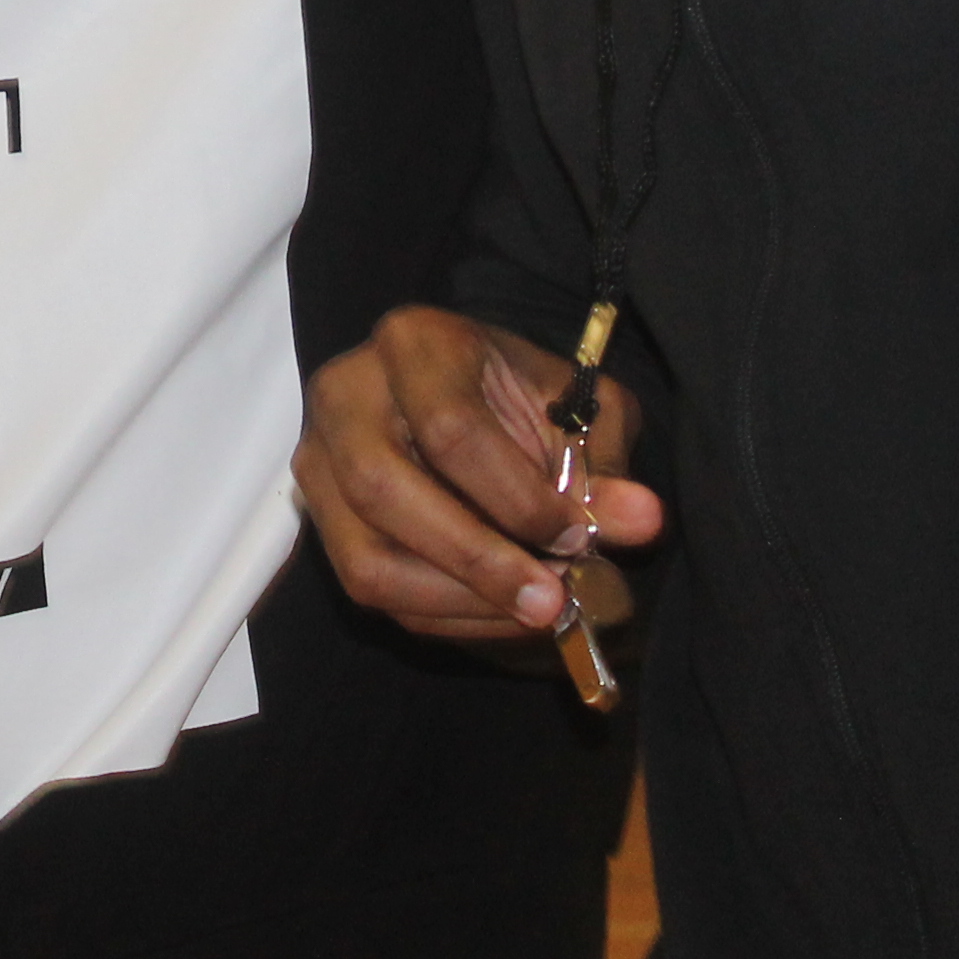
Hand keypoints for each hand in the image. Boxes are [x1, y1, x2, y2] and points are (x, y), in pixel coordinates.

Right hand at [296, 304, 667, 648]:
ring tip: (533, 613)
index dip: (515, 497)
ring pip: (367, 558)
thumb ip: (602, 465)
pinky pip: (367, 589)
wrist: (465, 391)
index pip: (449, 429)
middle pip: (386, 493)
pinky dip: (442, 615)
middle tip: (554, 601)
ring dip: (460, 602)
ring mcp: (317, 457)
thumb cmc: (522, 397)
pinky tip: (500, 613)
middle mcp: (345, 393)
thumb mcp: (577, 411)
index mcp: (412, 343)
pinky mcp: (318, 516)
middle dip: (478, 562)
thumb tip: (641, 521)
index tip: (577, 537)